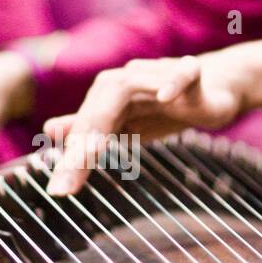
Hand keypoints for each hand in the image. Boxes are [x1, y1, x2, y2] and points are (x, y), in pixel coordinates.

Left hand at [42, 37, 261, 195]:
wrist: (212, 88)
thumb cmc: (163, 107)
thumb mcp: (127, 123)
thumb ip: (91, 128)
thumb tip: (50, 130)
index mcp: (107, 94)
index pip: (84, 128)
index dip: (71, 159)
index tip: (59, 191)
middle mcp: (125, 79)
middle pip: (96, 112)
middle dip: (80, 149)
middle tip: (68, 183)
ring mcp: (156, 73)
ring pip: (125, 90)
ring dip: (107, 119)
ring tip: (90, 153)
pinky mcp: (190, 71)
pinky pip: (181, 74)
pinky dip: (172, 83)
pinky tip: (164, 97)